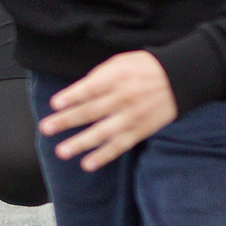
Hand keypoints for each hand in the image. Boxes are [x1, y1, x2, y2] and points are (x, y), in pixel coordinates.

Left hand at [37, 51, 176, 171]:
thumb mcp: (121, 62)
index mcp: (116, 78)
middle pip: (91, 111)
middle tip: (46, 128)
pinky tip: (88, 164)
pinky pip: (120, 145)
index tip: (55, 104)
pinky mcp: (140, 130)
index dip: (72, 97)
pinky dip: (104, 155)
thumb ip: (99, 76)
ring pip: (103, 133)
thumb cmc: (145, 68)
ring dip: (81, 143)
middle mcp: (123, 98)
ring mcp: (132, 116)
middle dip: (66, 121)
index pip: (91, 88)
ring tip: (61, 152)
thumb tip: (77, 92)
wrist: (179, 79)